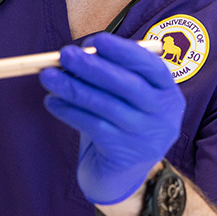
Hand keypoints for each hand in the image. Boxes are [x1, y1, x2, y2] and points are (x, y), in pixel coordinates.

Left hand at [39, 33, 184, 204]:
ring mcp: (146, 138)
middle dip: (94, 67)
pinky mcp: (124, 156)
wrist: (121, 175)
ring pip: (106, 107)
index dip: (124, 51)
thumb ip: (110, 74)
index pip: (152, 67)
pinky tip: (52, 102)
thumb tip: (77, 53)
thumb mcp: (125, 98)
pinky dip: (69, 112)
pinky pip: (93, 127)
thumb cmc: (120, 123)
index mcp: (168, 94)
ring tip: (48, 77)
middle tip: (65, 54)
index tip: (95, 40)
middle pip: (129, 86)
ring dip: (74, 88)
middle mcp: (163, 116)